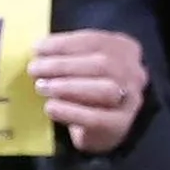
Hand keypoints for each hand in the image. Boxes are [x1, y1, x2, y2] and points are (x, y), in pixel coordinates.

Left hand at [28, 27, 149, 155]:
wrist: (99, 129)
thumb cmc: (84, 88)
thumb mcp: (81, 64)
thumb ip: (67, 55)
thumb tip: (39, 51)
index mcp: (125, 49)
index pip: (96, 40)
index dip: (64, 44)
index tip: (37, 48)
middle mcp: (134, 73)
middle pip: (103, 64)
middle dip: (63, 65)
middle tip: (35, 69)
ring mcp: (131, 100)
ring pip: (105, 89)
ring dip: (67, 87)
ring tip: (41, 87)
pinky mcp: (120, 126)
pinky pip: (96, 118)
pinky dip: (70, 111)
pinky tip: (51, 108)